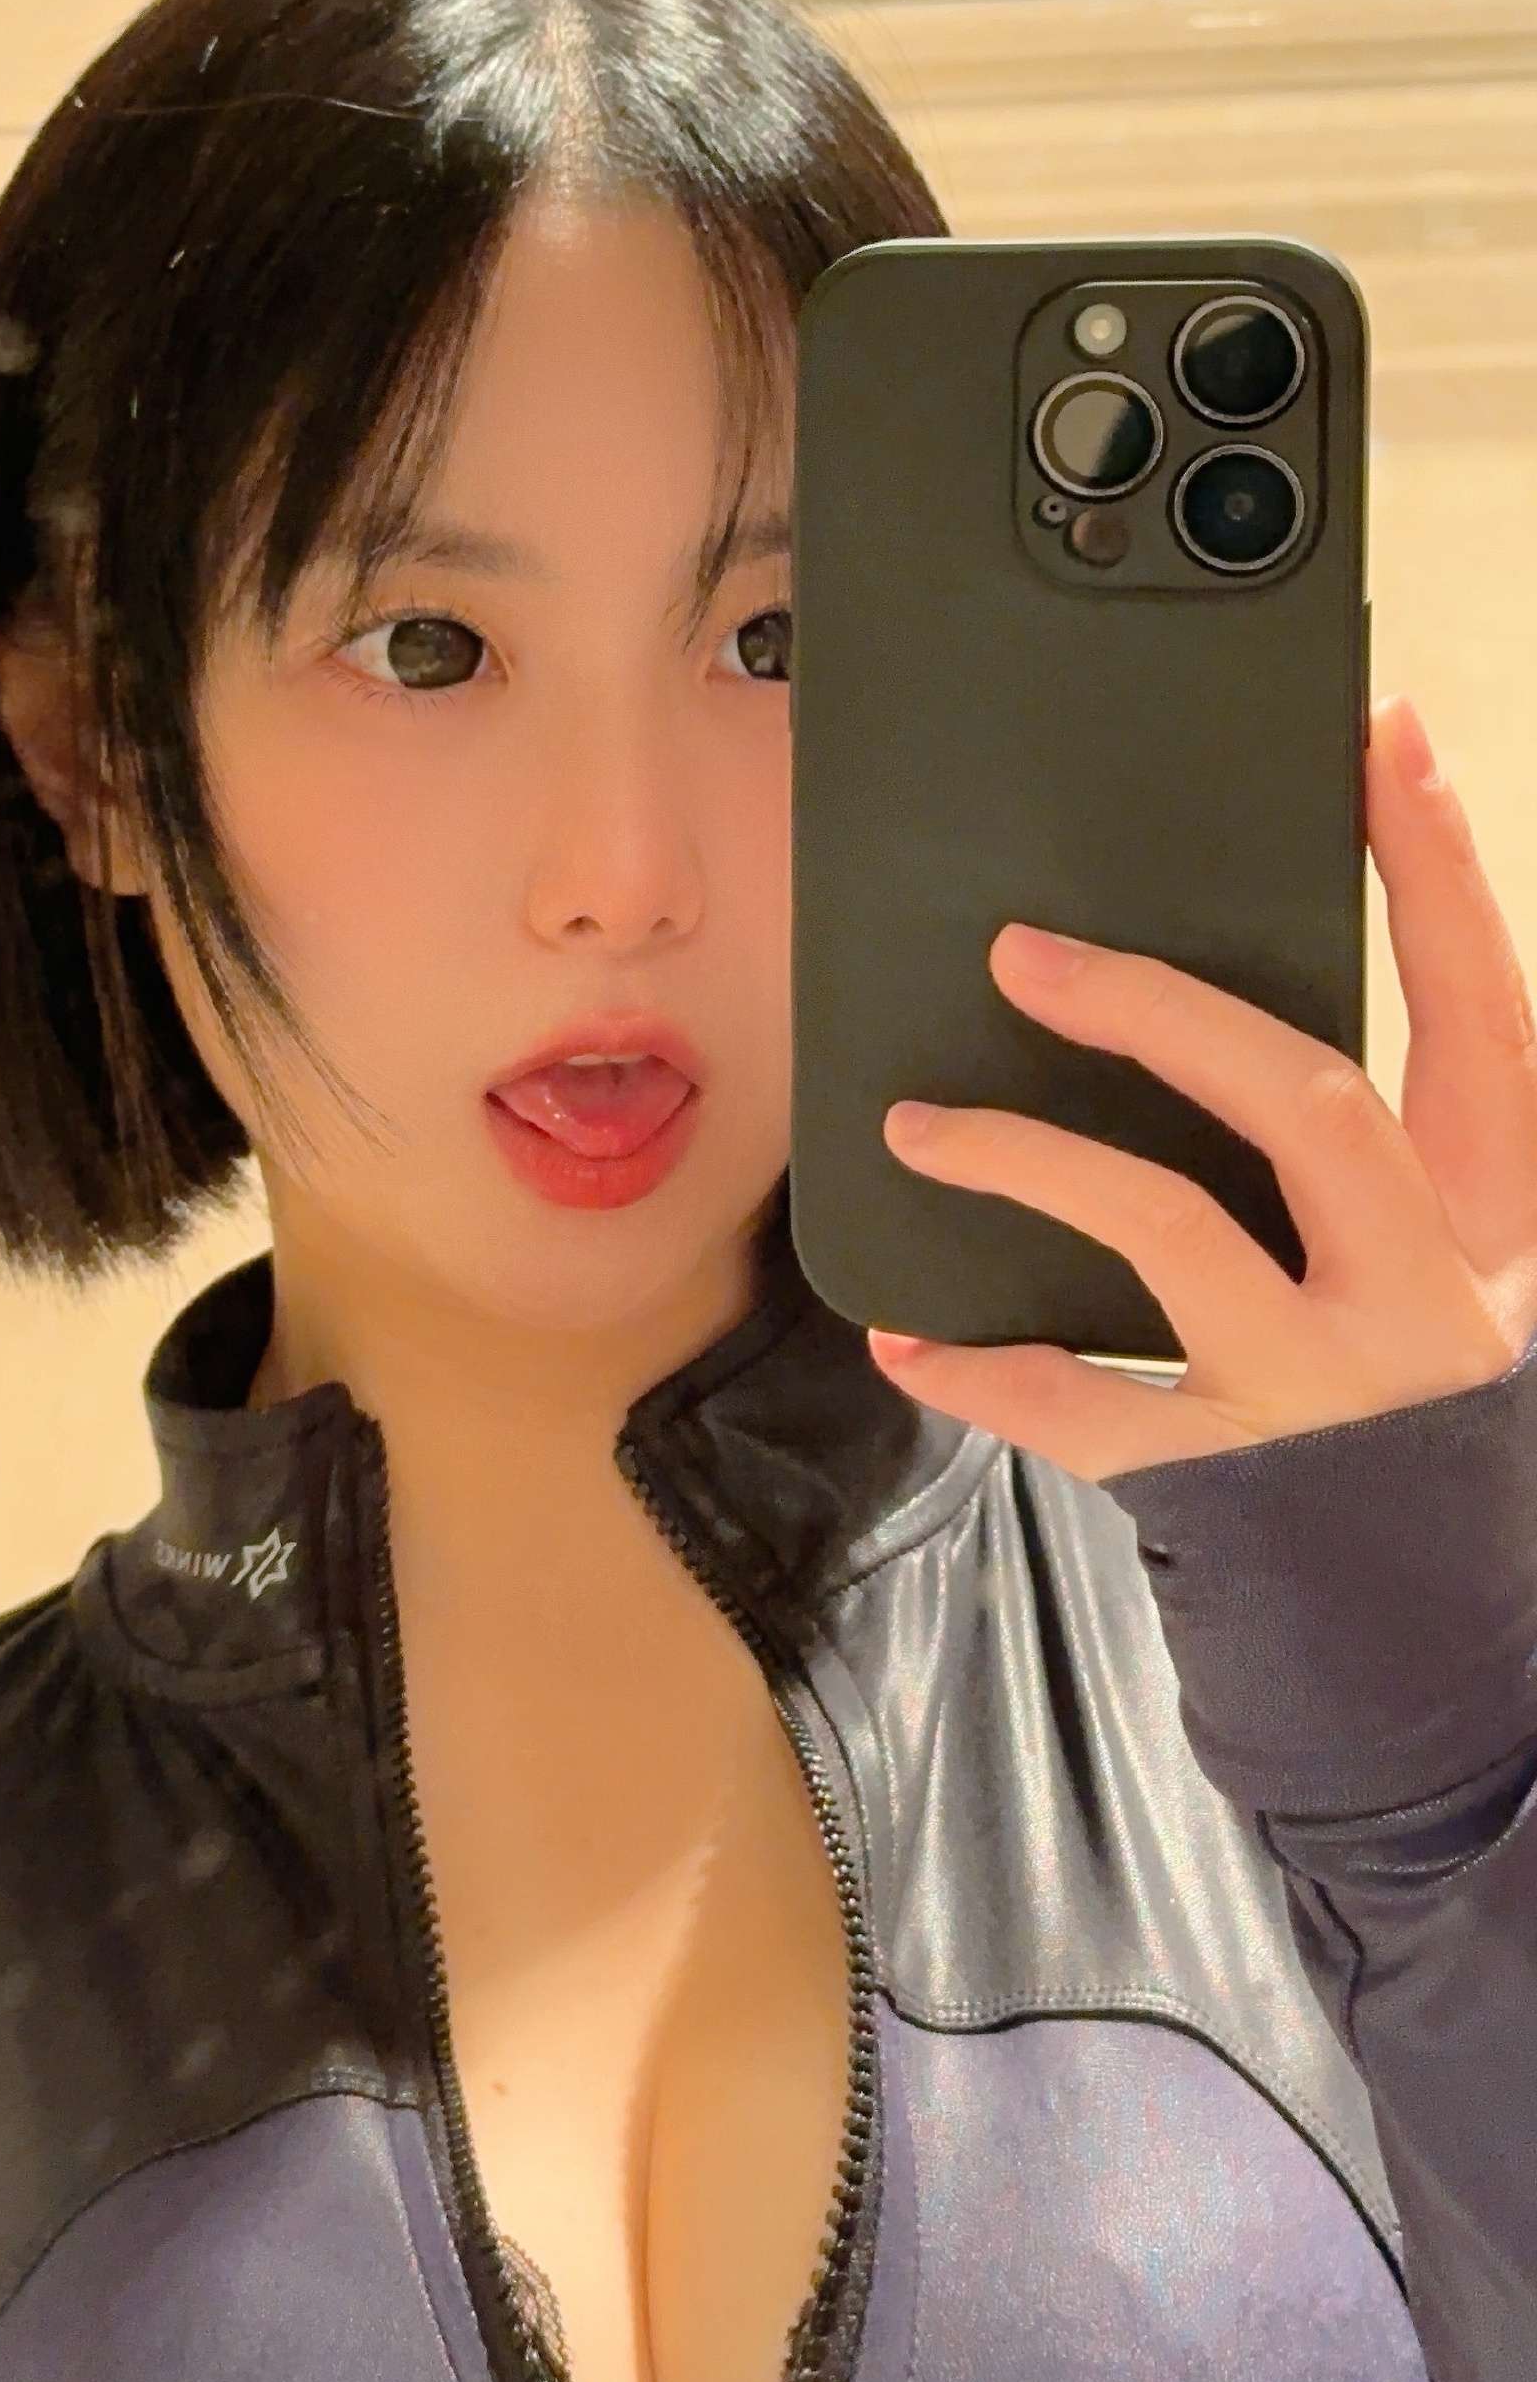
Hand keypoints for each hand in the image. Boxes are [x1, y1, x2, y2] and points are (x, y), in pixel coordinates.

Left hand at [865, 693, 1536, 1485]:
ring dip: (1028, 1157)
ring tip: (917, 1123)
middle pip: (1305, 1100)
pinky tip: (904, 1339)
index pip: (1485, 1012)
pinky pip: (1085, 1405)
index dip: (1441, 873)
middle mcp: (1430, 1294)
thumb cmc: (1421, 1412)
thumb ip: (1381, 1154)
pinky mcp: (1234, 1479)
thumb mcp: (1451, 1266)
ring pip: (1169, 1232)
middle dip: (1161, 1009)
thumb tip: (1219, 999)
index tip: (1384, 742)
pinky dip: (985, 1370)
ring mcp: (1325, 1391)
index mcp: (1500, 1219)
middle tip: (1027, 951)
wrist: (1443, 1639)